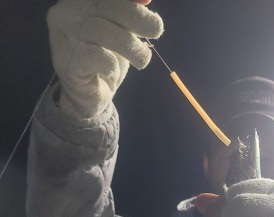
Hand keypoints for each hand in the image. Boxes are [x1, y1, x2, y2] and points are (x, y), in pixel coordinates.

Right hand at [47, 0, 163, 118]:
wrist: (87, 97)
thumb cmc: (104, 60)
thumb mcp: (121, 32)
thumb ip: (129, 11)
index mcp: (80, 0)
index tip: (148, 2)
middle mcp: (66, 12)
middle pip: (108, 7)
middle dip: (139, 19)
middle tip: (156, 31)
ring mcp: (64, 36)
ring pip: (104, 31)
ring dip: (132, 48)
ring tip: (142, 60)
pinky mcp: (67, 61)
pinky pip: (98, 57)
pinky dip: (113, 66)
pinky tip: (113, 72)